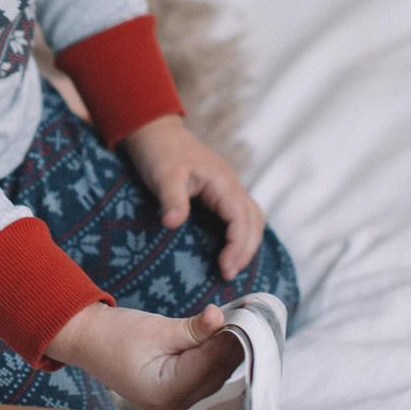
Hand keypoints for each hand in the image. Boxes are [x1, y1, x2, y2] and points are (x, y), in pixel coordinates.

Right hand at [43, 302, 242, 409]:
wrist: (86, 342)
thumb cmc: (113, 336)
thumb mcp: (156, 329)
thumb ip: (192, 329)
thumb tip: (221, 318)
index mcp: (166, 392)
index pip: (211, 364)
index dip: (231, 339)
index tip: (249, 316)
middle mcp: (175, 404)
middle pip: (217, 372)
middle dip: (232, 343)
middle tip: (249, 315)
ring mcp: (176, 402)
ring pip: (215, 373)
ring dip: (225, 348)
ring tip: (238, 321)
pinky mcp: (177, 393)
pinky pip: (205, 374)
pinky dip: (213, 354)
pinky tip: (221, 334)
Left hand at [118, 115, 263, 280]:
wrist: (157, 134)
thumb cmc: (160, 153)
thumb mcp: (163, 175)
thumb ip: (171, 199)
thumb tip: (173, 224)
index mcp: (223, 182)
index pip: (241, 217)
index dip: (237, 245)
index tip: (225, 267)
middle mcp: (232, 186)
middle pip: (253, 222)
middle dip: (245, 250)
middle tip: (227, 275)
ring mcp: (229, 190)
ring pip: (252, 220)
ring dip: (247, 245)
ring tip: (230, 269)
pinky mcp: (221, 195)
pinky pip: (241, 218)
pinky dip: (241, 236)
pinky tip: (229, 252)